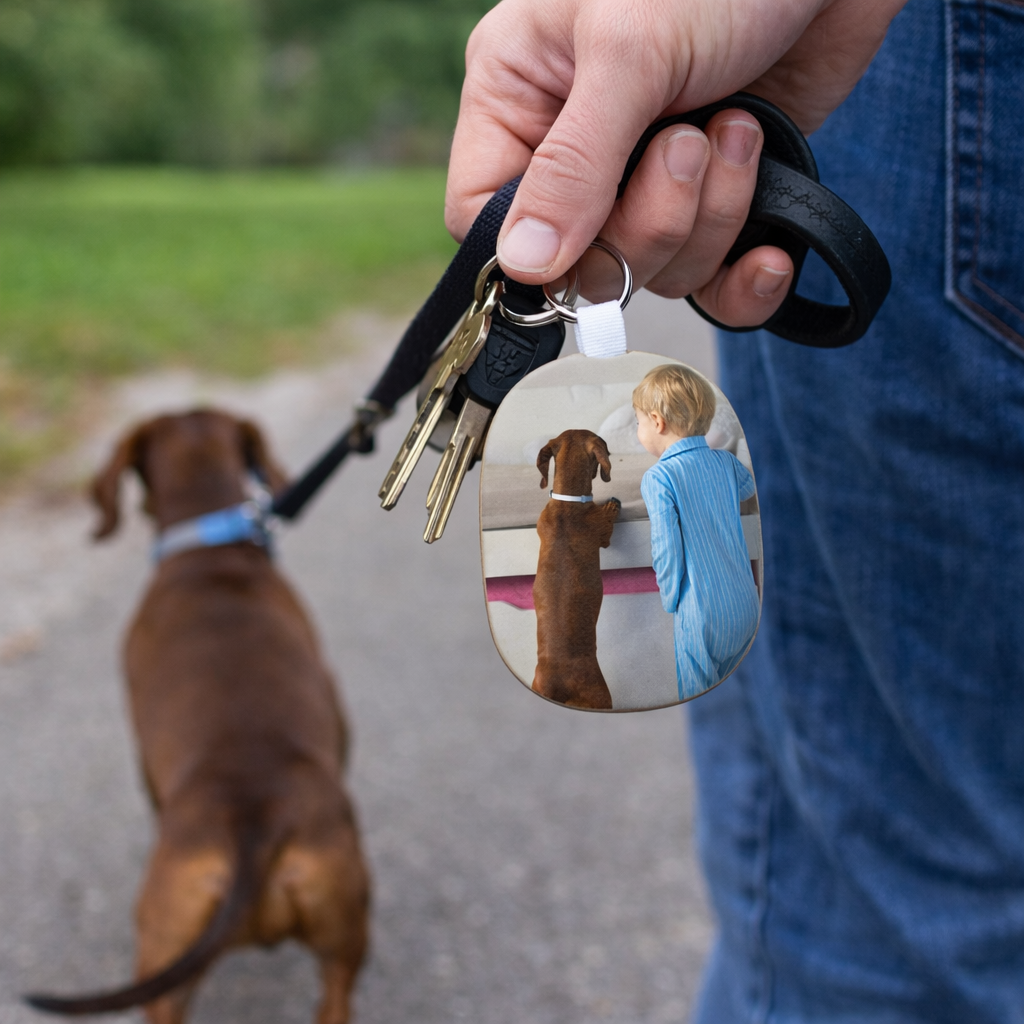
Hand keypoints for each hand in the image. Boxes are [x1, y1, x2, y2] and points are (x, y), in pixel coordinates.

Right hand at [446, 0, 904, 325]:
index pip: (485, 217)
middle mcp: (577, 152)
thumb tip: (523, 266)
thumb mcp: (628, 50)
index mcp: (521, 98)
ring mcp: (649, 183)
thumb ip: (573, 165)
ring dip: (710, 219)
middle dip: (647, 225)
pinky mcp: (718, 201)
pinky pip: (714, 287)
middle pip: (579, 264)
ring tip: (734, 129)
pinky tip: (769, 252)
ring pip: (655, 273)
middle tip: (686, 144)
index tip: (586, 239)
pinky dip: (743, 283)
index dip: (533, 252)